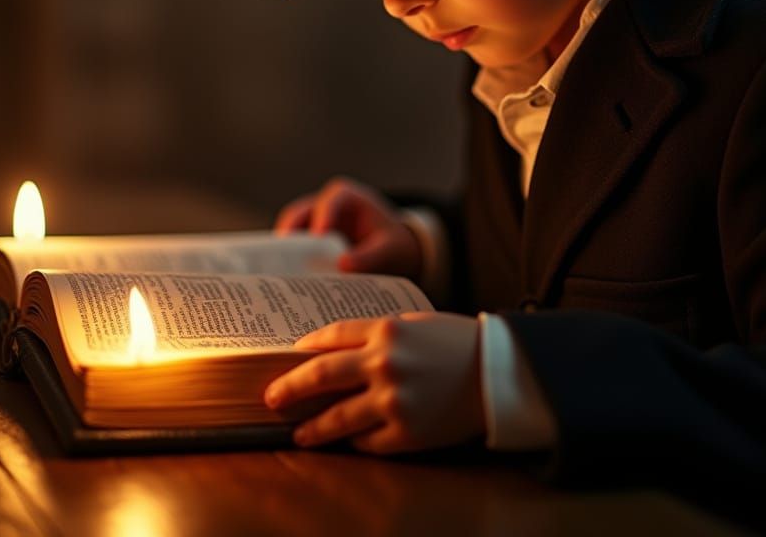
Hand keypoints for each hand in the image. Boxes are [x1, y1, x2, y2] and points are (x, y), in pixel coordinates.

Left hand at [263, 312, 484, 454]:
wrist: (494, 372)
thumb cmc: (453, 342)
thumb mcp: (412, 323)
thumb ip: (374, 334)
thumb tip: (331, 351)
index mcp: (385, 329)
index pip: (330, 337)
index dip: (305, 348)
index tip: (289, 357)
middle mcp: (384, 363)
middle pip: (321, 375)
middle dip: (290, 388)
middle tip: (270, 398)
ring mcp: (393, 400)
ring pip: (336, 418)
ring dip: (312, 428)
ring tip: (298, 433)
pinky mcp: (405, 432)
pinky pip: (366, 441)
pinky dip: (354, 440)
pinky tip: (346, 441)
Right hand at [273, 175, 422, 280]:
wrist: (393, 252)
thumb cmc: (392, 244)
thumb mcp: (388, 250)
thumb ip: (370, 257)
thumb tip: (342, 265)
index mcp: (346, 197)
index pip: (330, 202)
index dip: (322, 217)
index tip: (319, 236)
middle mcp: (324, 205)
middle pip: (298, 214)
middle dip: (290, 236)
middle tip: (284, 260)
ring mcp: (313, 222)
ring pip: (289, 232)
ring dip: (284, 252)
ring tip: (280, 275)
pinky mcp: (308, 240)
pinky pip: (293, 249)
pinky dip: (289, 262)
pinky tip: (287, 283)